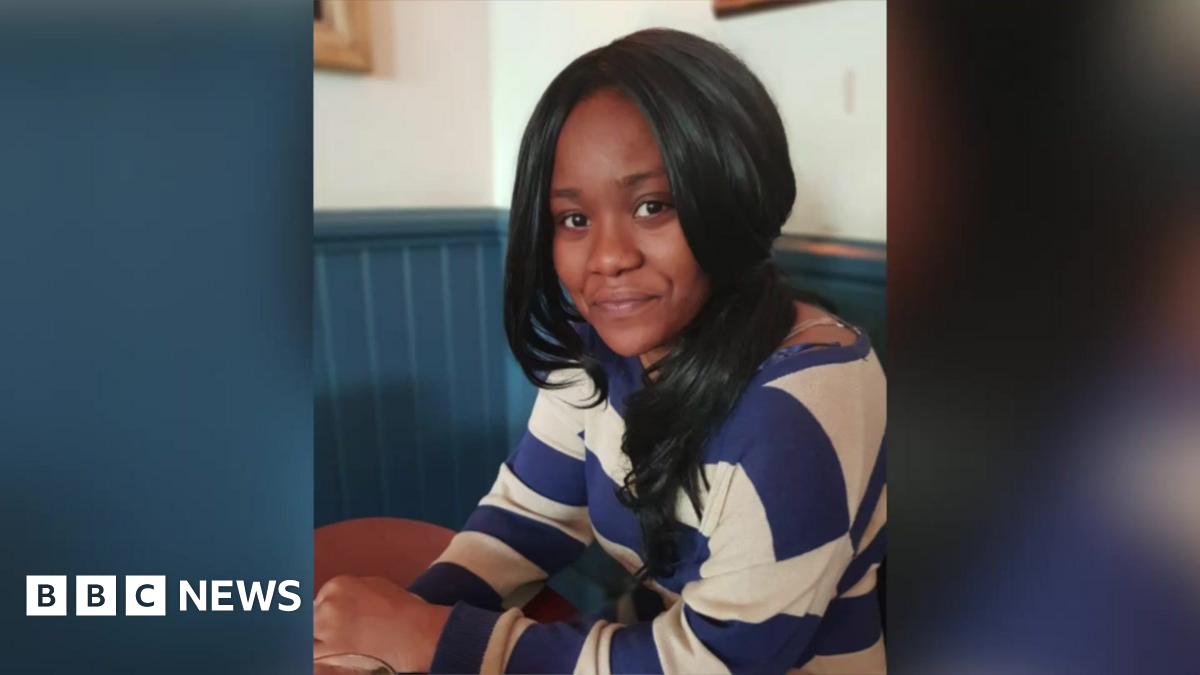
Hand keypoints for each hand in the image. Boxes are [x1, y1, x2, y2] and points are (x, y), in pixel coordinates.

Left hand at [313, 575, 451, 672]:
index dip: (325, 614)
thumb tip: (341, 600)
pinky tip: (328, 657)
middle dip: (319, 628)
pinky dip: (318, 657)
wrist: (414, 632)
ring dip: (317, 643)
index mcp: (338, 585)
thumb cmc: (403, 610)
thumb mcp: (376, 586)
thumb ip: (352, 591)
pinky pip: (312, 655)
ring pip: (308, 638)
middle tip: (333, 636)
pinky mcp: (330, 650)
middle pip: (311, 618)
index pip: (319, 601)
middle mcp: (328, 604)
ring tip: (332, 647)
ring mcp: (327, 627)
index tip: (330, 623)